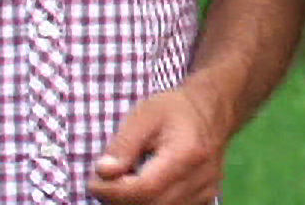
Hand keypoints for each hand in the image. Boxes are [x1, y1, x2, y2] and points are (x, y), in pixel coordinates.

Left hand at [87, 87, 226, 204]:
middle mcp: (200, 179)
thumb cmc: (173, 110)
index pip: (145, 189)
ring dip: (132, 203)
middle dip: (118, 199)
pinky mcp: (205, 201)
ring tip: (122, 181)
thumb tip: (103, 172)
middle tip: (104, 181)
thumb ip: (123, 144)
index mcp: (186, 154)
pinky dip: (149, 203)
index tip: (94, 182)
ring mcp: (206, 193)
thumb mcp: (143, 115)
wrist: (210, 112)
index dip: (113, 192)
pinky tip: (141, 188)